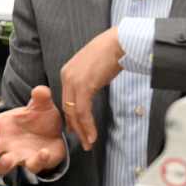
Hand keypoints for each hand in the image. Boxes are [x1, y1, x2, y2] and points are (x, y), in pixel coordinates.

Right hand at [0, 86, 65, 174]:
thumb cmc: (39, 118)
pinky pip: (33, 166)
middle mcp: (5, 143)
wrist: (56, 134)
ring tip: (7, 159)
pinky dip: (38, 160)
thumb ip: (41, 97)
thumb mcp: (41, 105)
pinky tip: (44, 152)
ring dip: (3, 164)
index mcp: (2, 125)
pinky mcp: (34, 163)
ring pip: (2, 166)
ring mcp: (18, 155)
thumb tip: (41, 90)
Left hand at [60, 26, 123, 150]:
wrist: (119, 43)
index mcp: (68, 72)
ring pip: (74, 112)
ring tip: (89, 142)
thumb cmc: (111, 53)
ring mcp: (73, 80)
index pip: (67, 100)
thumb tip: (90, 90)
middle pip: (68, 108)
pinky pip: (83, 110)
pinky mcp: (83, 85)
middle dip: (76, 127)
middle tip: (83, 141)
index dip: (71, 117)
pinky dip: (88, 124)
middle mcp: (66, 76)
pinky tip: (92, 134)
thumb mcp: (93, 69)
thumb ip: (88, 80)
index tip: (75, 129)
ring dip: (83, 130)